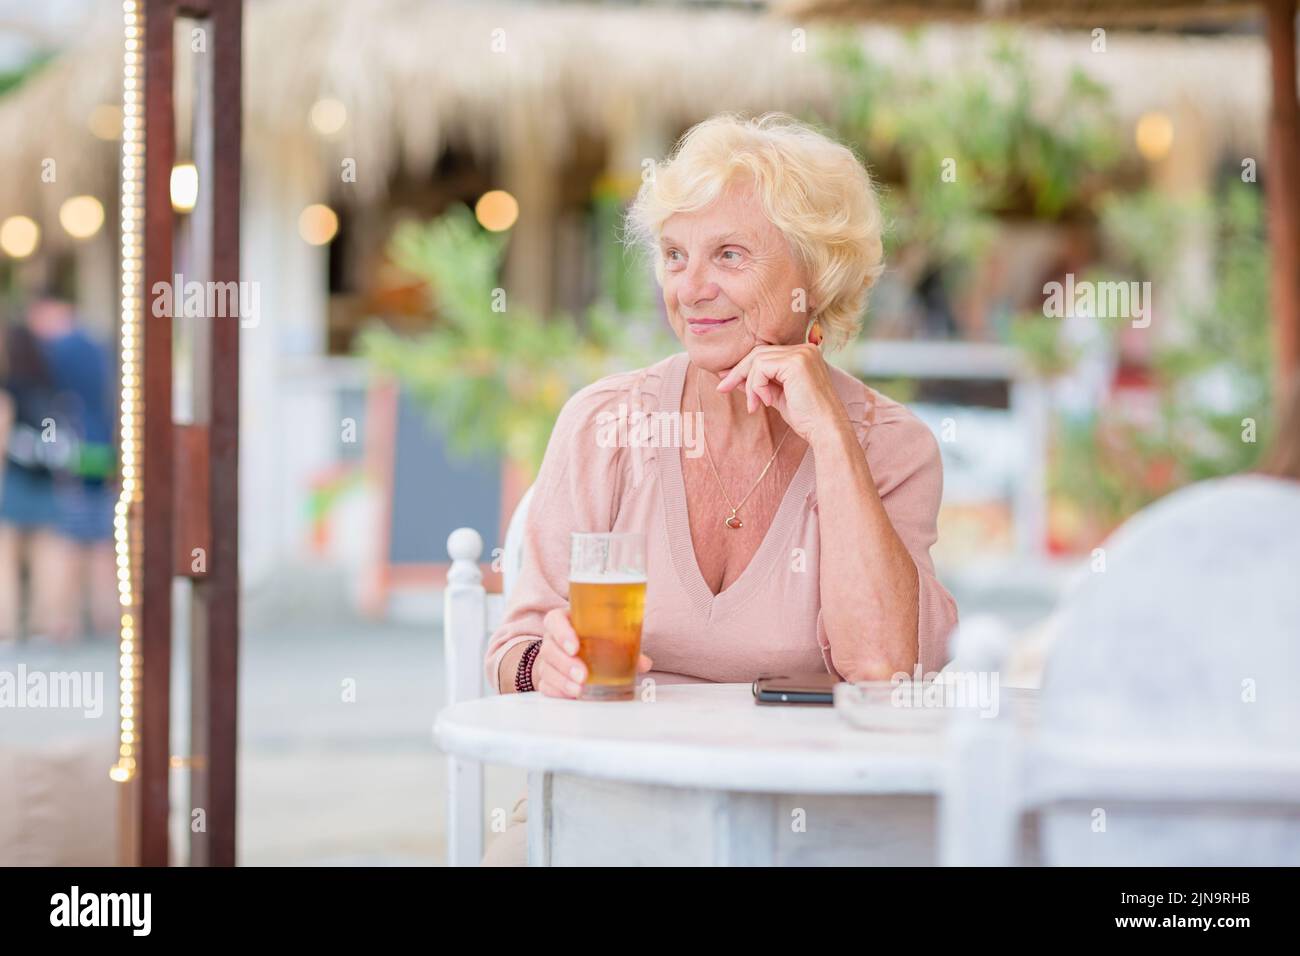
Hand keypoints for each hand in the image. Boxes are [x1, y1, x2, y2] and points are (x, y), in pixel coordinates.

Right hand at [533, 607, 652, 698]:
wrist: (573, 652)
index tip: (574, 647)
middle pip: (550, 648)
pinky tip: (570, 695)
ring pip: (547, 669)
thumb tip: (644, 663)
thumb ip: (625, 647)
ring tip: (579, 689)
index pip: (554, 620)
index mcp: (565, 621)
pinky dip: (558, 691)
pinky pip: (546, 685)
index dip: (562, 632)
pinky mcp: (546, 678)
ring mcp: (547, 660)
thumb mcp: (606, 638)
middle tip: (582, 675)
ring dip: (563, 680)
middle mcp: (552, 639)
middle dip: (566, 664)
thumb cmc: (592, 640)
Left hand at [715, 343, 846, 444]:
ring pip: (757, 360)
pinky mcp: (796, 362)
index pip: (765, 354)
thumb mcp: (775, 396)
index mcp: (803, 354)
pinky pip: (761, 368)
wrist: (825, 430)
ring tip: (754, 405)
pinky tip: (765, 401)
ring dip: (749, 384)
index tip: (725, 381)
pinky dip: (756, 385)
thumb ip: (757, 383)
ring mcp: (801, 353)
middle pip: (758, 353)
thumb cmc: (805, 417)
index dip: (744, 367)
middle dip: (738, 372)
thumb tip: (730, 377)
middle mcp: (804, 349)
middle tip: (722, 388)